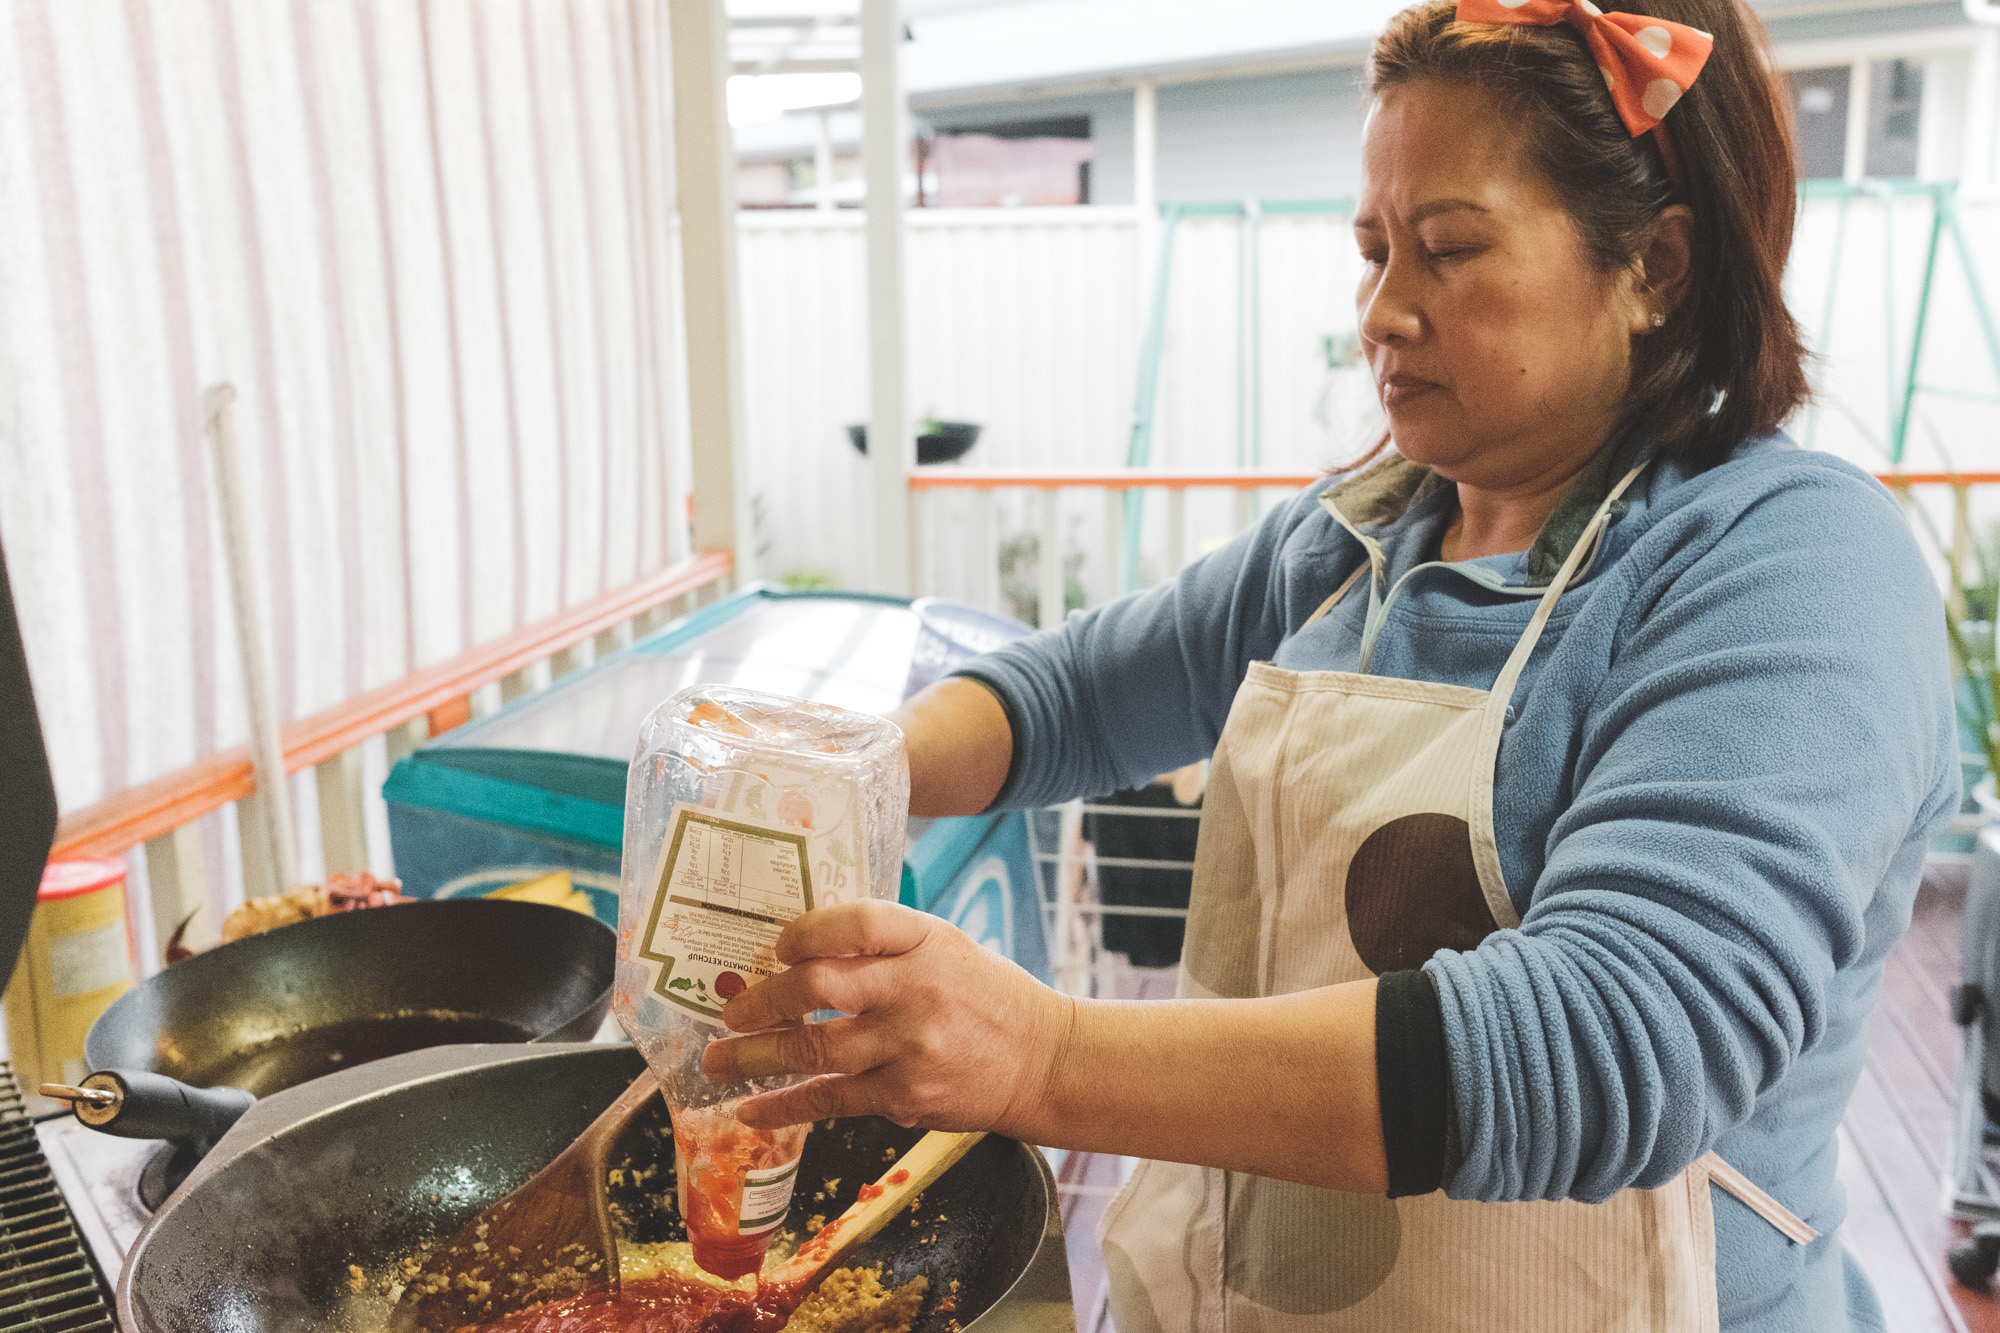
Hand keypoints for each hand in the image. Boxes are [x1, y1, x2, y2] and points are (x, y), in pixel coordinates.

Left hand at [700, 899, 1074, 1133]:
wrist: (1042, 1061)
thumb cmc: (984, 996)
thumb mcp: (945, 946)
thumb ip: (884, 943)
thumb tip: (797, 948)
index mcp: (926, 940)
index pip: (855, 921)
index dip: (804, 932)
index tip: (775, 947)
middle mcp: (917, 989)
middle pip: (820, 984)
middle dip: (763, 998)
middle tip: (731, 1010)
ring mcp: (910, 1046)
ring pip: (814, 1049)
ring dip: (755, 1056)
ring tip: (719, 1059)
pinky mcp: (905, 1097)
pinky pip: (830, 1099)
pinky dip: (784, 1106)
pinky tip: (751, 1109)